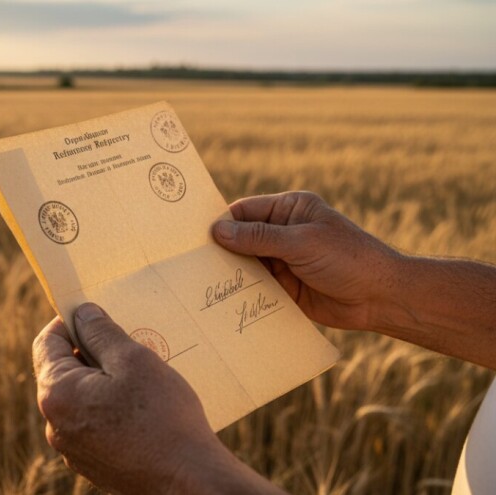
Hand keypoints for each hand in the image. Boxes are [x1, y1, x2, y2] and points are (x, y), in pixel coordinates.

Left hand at [33, 303, 284, 493]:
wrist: (188, 479)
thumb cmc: (162, 416)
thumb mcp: (133, 359)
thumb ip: (100, 332)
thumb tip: (82, 314)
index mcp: (56, 394)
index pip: (46, 343)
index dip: (69, 322)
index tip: (95, 314)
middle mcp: (55, 424)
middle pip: (61, 371)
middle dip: (88, 351)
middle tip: (125, 342)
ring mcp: (72, 447)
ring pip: (78, 398)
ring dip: (100, 380)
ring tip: (137, 374)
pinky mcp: (92, 463)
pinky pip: (91, 422)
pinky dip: (108, 407)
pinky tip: (139, 405)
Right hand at [212, 191, 399, 331]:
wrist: (381, 297)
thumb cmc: (348, 259)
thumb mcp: (301, 242)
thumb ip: (258, 237)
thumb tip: (218, 231)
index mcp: (290, 210)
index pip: (246, 211)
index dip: (222, 222)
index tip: (195, 236)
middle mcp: (284, 233)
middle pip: (241, 238)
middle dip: (221, 249)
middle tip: (192, 262)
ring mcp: (283, 261)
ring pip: (246, 264)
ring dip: (230, 273)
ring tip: (202, 282)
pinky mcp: (284, 287)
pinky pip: (256, 287)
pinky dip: (243, 292)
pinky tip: (224, 299)